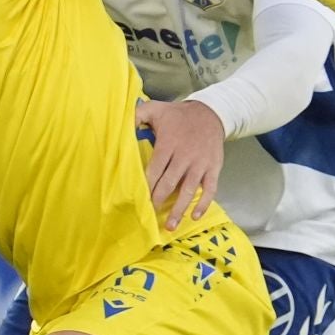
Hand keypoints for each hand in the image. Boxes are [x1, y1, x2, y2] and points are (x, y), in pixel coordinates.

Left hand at [136, 97, 225, 230]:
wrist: (211, 113)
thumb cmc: (179, 115)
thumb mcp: (156, 108)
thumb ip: (137, 115)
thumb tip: (121, 124)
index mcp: (169, 144)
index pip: (155, 169)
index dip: (146, 185)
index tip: (138, 198)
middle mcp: (184, 157)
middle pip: (169, 183)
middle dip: (158, 200)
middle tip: (149, 214)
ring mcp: (200, 164)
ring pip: (188, 191)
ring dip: (179, 209)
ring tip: (170, 225)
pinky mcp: (213, 168)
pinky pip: (210, 189)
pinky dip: (203, 204)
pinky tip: (194, 216)